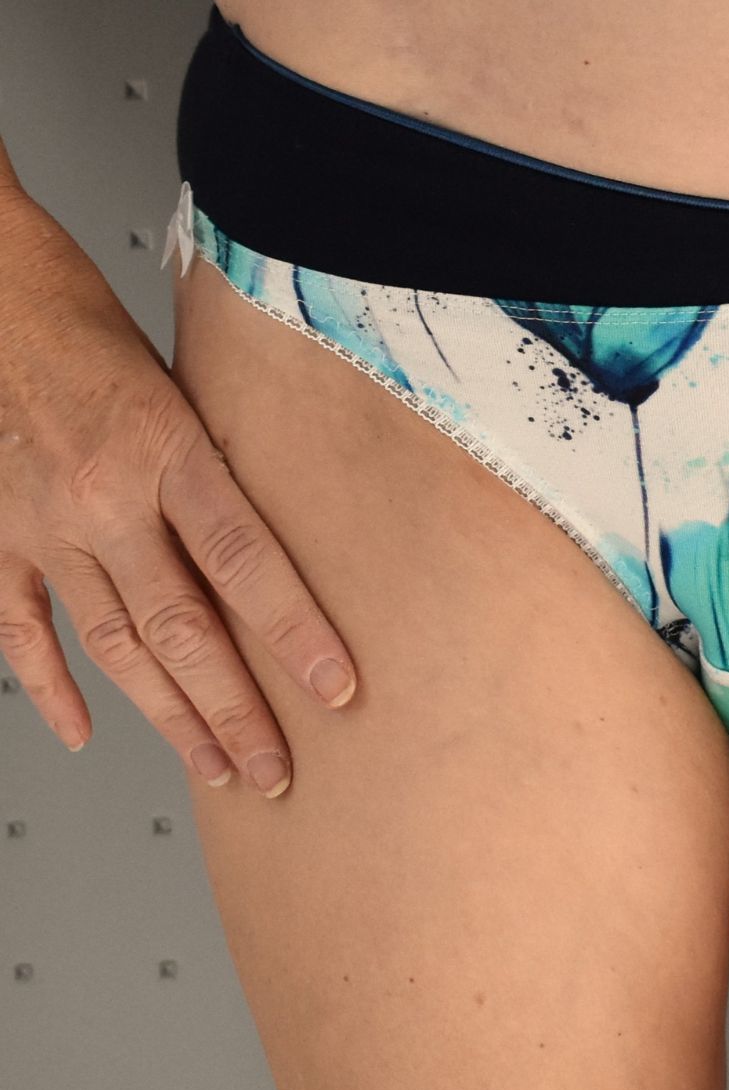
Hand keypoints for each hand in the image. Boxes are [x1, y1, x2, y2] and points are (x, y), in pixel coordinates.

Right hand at [0, 189, 356, 795]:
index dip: (295, 634)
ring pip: (113, 644)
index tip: (336, 690)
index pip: (248, 564)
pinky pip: (21, 626)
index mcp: (166, 449)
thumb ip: (223, 467)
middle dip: (234, 710)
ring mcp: (41, 524)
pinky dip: (51, 685)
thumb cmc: (87, 317)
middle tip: (277, 772)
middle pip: (183, 628)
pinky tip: (84, 732)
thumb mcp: (185, 380)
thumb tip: (277, 539)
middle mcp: (103, 497)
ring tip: (217, 768)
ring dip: (167, 714)